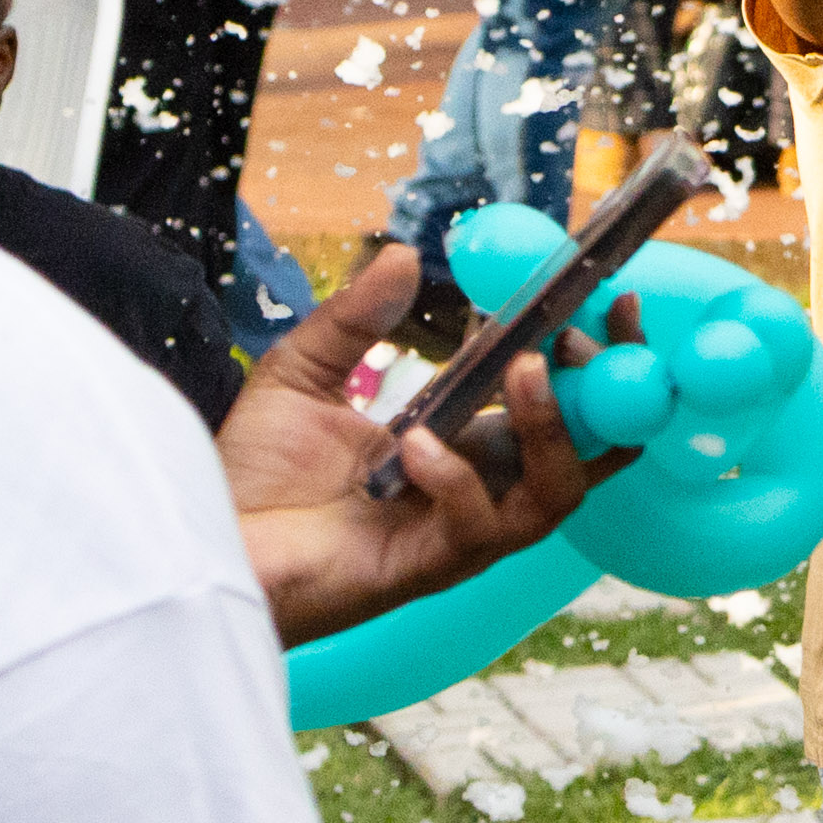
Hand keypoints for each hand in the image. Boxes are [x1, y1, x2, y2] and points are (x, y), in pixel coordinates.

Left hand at [221, 241, 612, 646]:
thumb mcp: (303, 373)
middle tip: (579, 337)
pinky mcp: (431, 568)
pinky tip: (412, 444)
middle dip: (608, 390)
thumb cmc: (256, 476)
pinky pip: (477, 526)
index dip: (600, 357)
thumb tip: (403, 255)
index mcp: (467, 445)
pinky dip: (457, 478)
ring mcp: (463, 534)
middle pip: (593, 452)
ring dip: (552, 428)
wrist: (210, 545)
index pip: (566, 406)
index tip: (612, 299)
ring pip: (557, 493)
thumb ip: (356, 318)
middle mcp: (482, 490)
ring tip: (523, 370)